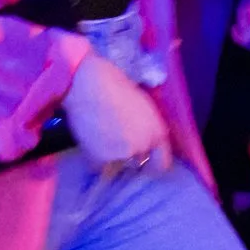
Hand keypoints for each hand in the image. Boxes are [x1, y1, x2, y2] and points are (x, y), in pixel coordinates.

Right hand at [63, 52, 171, 173]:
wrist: (87, 83)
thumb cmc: (113, 84)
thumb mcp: (141, 106)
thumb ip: (146, 127)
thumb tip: (142, 140)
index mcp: (158, 131)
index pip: (161, 164)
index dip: (151, 162)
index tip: (142, 161)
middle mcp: (144, 145)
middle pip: (137, 163)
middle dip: (128, 154)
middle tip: (115, 137)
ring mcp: (123, 153)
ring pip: (117, 165)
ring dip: (110, 156)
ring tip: (100, 135)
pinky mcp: (101, 158)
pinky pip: (98, 166)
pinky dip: (93, 157)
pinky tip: (90, 138)